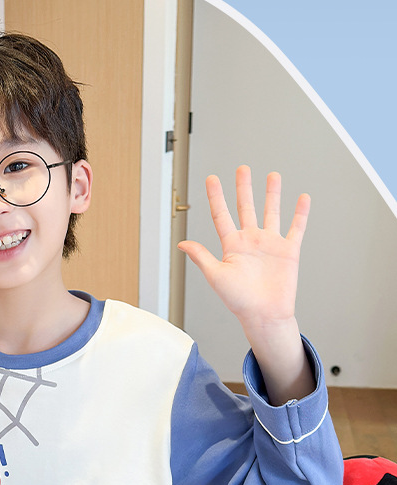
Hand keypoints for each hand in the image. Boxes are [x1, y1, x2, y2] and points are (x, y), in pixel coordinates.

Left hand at [178, 167, 308, 336]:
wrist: (264, 315)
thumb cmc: (239, 301)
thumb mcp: (216, 276)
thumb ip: (201, 257)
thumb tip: (181, 243)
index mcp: (232, 246)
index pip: (221, 215)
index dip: (216, 196)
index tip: (212, 179)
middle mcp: (251, 241)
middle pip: (246, 207)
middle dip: (244, 187)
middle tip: (242, 169)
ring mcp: (270, 244)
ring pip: (271, 212)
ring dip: (272, 194)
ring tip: (273, 176)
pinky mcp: (289, 251)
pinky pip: (296, 227)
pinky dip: (300, 213)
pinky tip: (303, 198)